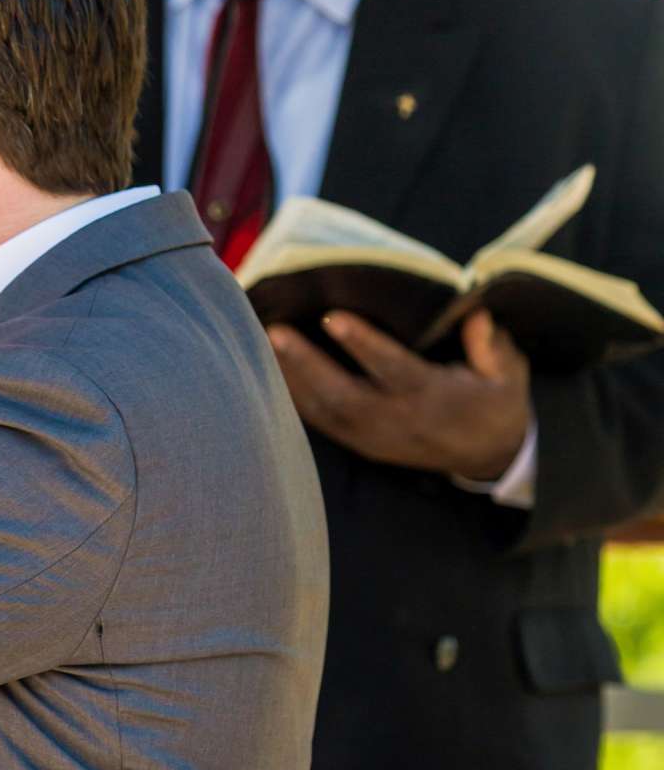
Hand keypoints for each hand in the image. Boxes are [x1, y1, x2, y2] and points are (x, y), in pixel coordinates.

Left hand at [268, 306, 532, 480]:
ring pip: (324, 412)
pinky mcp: (362, 444)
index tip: (332, 316)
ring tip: (260, 345)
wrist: (489, 455)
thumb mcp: (508, 374)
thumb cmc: (495, 401)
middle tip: (274, 330)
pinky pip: (321, 424)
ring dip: (290, 380)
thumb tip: (476, 315)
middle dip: (306, 364)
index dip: (363, 344)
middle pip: (343, 394)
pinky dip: (293, 400)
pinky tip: (269, 373)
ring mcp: (375, 437)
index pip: (393, 369)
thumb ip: (492, 346)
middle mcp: (397, 421)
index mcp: (434, 398)